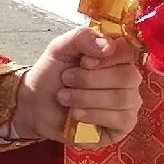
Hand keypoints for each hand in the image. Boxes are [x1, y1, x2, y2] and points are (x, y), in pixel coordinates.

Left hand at [12, 24, 142, 143]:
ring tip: (64, 97)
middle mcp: (128, 80)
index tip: (83, 62)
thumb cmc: (52, 75)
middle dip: (88, 79)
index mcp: (116, 57)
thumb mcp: (59, 49)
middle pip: (126, 77)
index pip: (128, 52)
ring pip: (122, 99)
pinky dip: (94, 115)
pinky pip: (122, 119)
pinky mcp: (123, 125)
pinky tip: (76, 114)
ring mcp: (129, 103)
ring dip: (85, 98)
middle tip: (66, 80)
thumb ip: (80, 38)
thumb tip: (108, 45)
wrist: (34, 104)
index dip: (107, 58)